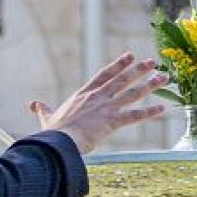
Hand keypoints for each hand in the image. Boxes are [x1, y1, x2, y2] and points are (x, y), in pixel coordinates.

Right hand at [29, 53, 166, 153]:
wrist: (58, 141)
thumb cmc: (53, 133)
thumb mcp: (48, 118)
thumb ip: (43, 110)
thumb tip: (33, 104)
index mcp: (84, 94)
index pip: (104, 75)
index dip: (118, 65)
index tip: (130, 55)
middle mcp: (98, 97)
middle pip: (122, 79)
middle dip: (139, 70)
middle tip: (153, 62)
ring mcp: (106, 108)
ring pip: (132, 93)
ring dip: (149, 85)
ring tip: (163, 78)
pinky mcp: (112, 121)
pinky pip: (135, 116)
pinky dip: (150, 112)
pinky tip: (162, 108)